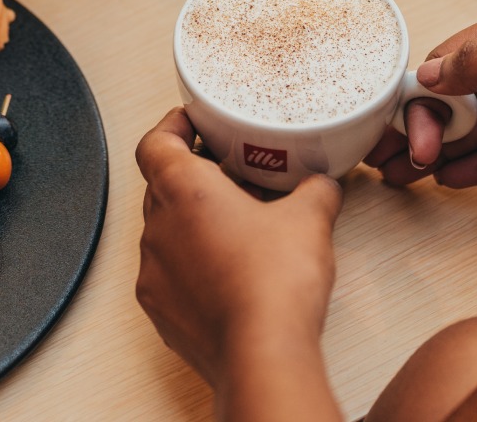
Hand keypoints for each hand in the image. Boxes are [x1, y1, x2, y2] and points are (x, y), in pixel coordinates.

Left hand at [135, 108, 343, 399]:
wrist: (262, 353)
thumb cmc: (274, 282)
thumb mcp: (309, 218)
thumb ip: (315, 189)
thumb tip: (322, 182)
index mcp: (182, 190)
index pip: (155, 142)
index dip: (172, 127)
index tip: (192, 123)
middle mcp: (157, 227)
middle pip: (161, 186)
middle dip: (195, 177)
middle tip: (232, 174)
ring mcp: (154, 272)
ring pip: (166, 231)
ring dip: (194, 223)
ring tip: (237, 225)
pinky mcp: (160, 310)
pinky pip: (169, 274)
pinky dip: (192, 264)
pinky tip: (229, 271)